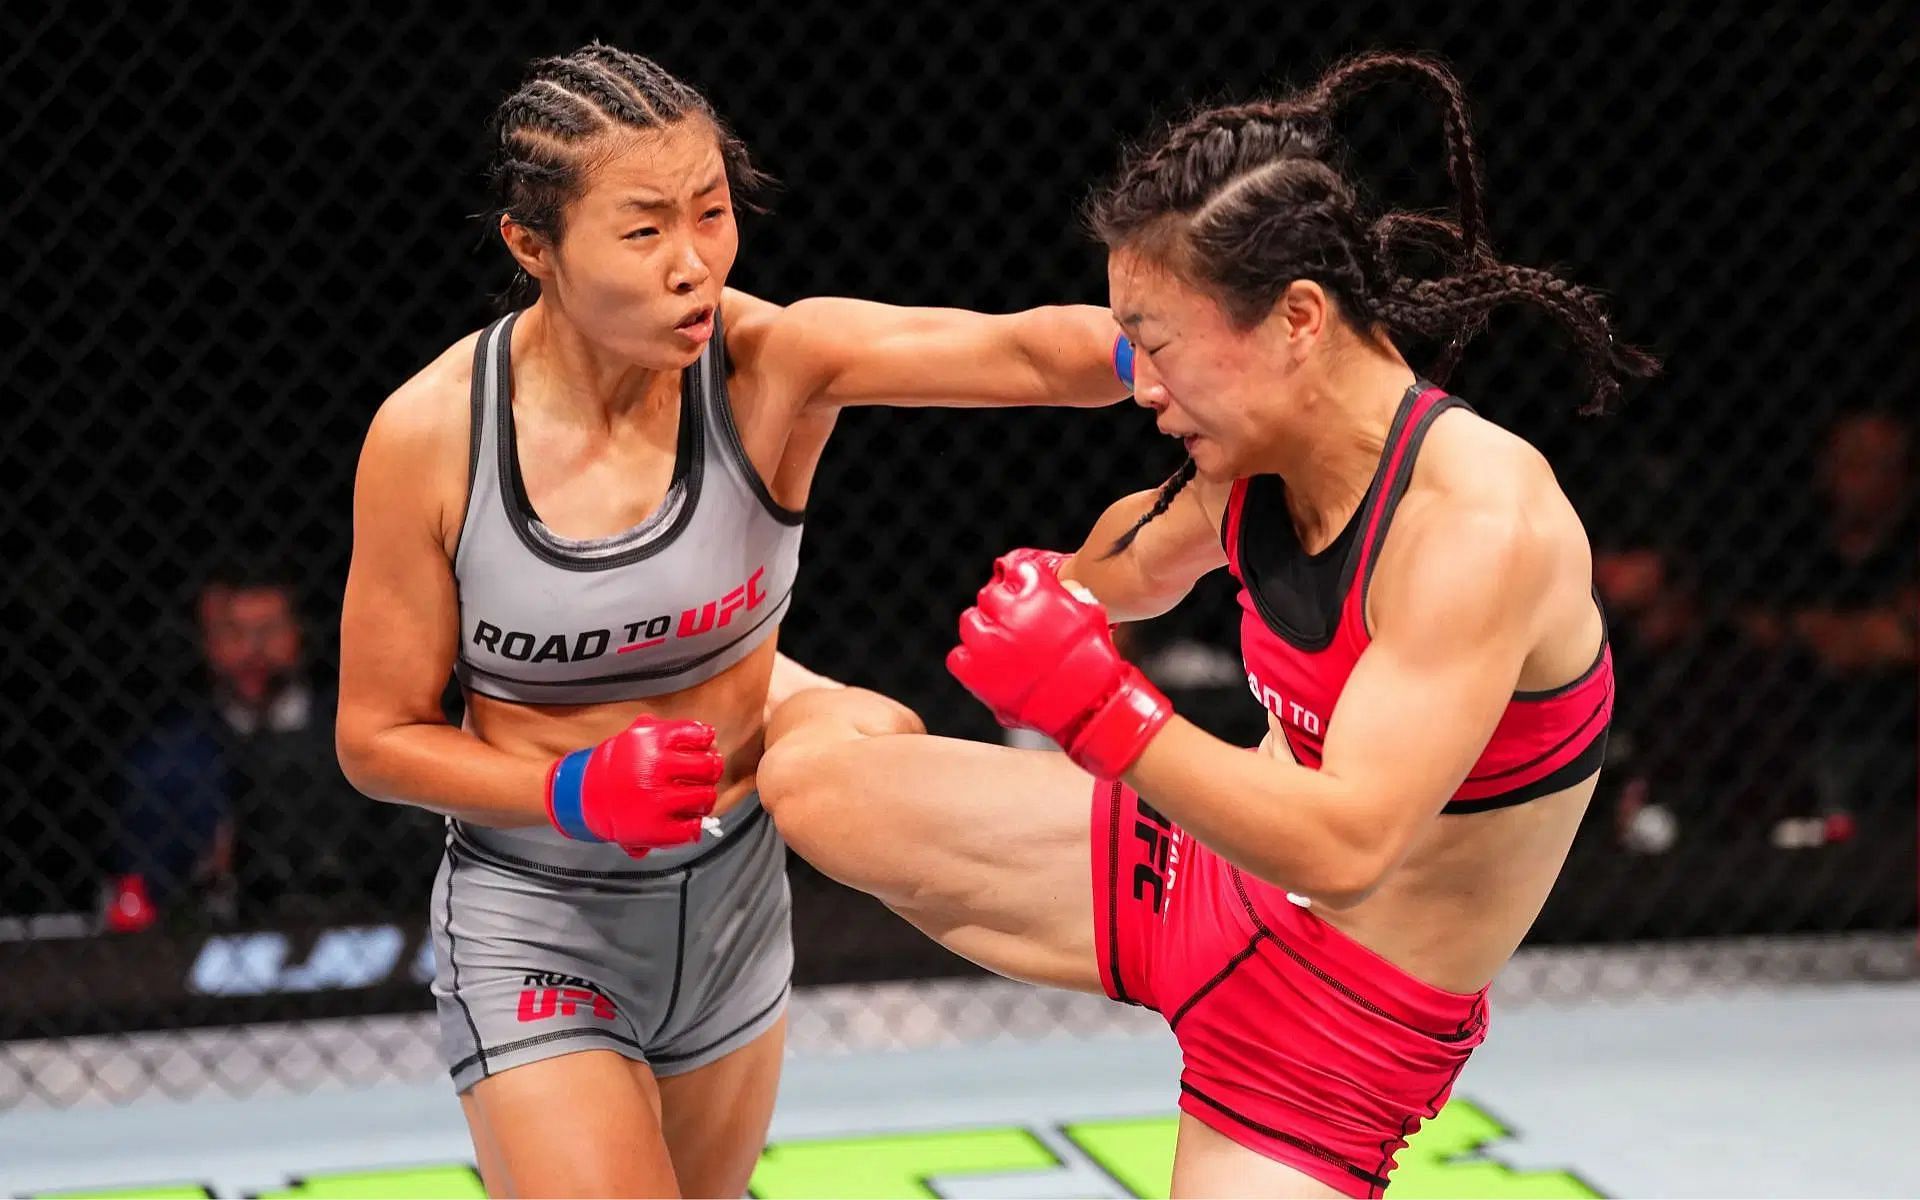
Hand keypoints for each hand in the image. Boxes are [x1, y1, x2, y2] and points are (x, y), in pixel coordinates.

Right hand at [546, 716, 723, 858]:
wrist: (582, 795)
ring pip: (705, 797)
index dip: (706, 741)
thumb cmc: (615, 766)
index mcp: (652, 741)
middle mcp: (656, 768)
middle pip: (708, 767)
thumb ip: (666, 730)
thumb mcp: (634, 736)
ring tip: (693, 798)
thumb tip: (706, 734)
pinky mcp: (655, 828)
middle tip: (704, 774)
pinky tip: (685, 819)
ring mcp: (657, 800)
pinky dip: (694, 825)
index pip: (699, 735)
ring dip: (704, 798)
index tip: (705, 746)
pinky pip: (692, 828)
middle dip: (710, 770)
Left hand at [946, 552, 1171, 777]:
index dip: (1018, 582)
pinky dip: (969, 661)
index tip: (1022, 594)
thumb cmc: (1094, 658)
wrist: (1089, 703)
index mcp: (1033, 590)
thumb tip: (1059, 589)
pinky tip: (989, 668)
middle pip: (989, 597)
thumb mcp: (1087, 611)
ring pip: (970, 623)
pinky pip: (958, 657)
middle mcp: (1006, 611)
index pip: (1013, 569)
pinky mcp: (974, 671)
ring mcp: (987, 641)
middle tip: (1015, 626)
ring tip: (1001, 647)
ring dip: (983, 630)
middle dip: (1001, 609)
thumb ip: (1065, 594)